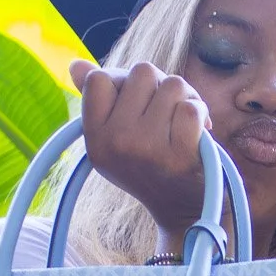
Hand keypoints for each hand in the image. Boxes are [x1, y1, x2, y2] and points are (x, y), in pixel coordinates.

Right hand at [70, 56, 211, 250]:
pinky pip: (191, 108)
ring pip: (173, 84)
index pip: (99, 79)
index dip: (123, 81)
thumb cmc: (149, 165)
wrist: (181, 211)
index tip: (137, 103)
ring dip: (186, 97)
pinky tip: (200, 131)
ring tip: (183, 121)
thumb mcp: (114, 138)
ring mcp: (147, 149)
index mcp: (95, 138)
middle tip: (167, 111)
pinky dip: (200, 113)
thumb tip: (75, 64)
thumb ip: (98, 99)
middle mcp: (116, 143)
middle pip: (142, 72)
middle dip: (160, 85)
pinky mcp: (179, 155)